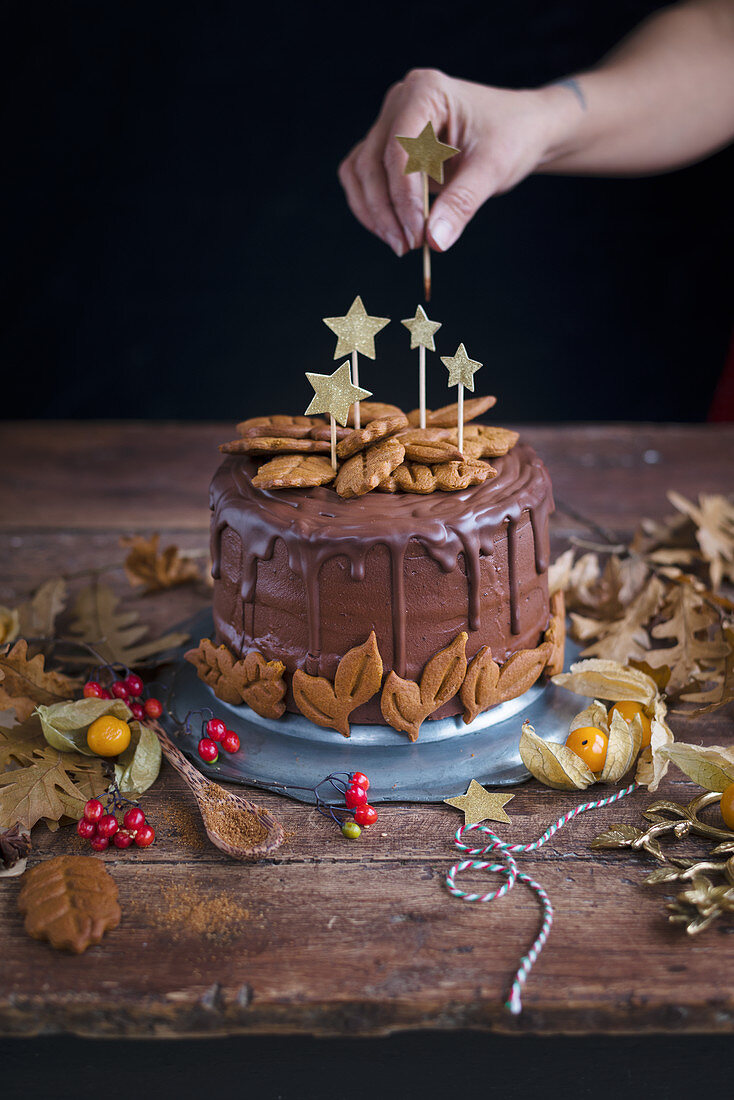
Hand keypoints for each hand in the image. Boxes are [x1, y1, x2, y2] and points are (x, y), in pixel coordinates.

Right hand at [338, 69, 578, 254]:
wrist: (522, 129)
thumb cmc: (512, 137)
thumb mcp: (493, 169)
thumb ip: (462, 203)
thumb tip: (435, 242)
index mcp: (426, 91)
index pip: (399, 149)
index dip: (403, 197)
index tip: (418, 236)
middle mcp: (400, 102)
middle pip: (371, 162)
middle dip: (386, 210)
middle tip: (408, 246)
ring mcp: (390, 122)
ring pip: (359, 172)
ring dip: (373, 212)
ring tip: (402, 244)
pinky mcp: (388, 146)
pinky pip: (363, 178)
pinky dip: (373, 207)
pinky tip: (396, 230)